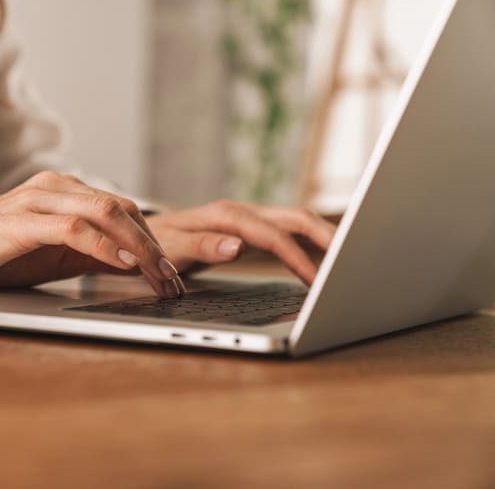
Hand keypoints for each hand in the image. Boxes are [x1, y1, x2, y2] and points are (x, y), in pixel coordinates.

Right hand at [0, 171, 185, 297]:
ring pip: (105, 212)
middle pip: (122, 209)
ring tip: (158, 276)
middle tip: (173, 281)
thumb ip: (94, 254)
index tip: (172, 275)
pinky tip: (122, 263)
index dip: (154, 241)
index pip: (124, 210)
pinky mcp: (20, 221)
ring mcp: (37, 200)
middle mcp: (54, 188)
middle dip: (155, 247)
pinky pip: (72, 228)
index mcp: (64, 193)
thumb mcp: (57, 257)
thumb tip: (137, 265)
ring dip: (138, 247)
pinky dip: (103, 245)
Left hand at [146, 200, 336, 284]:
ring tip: (348, 262)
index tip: (318, 281)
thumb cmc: (155, 244)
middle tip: (353, 262)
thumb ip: (204, 245)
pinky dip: (308, 244)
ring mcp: (247, 221)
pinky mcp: (249, 231)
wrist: (141, 236)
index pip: (273, 236)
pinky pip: (286, 234)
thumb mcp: (173, 247)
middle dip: (326, 238)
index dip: (298, 257)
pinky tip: (322, 261)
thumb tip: (237, 246)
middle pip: (295, 218)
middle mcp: (241, 213)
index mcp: (226, 215)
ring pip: (296, 223)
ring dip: (322, 239)